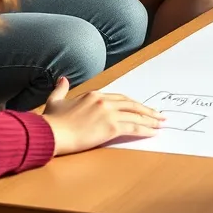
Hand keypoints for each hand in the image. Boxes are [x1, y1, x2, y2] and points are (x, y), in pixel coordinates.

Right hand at [42, 77, 164, 155]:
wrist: (51, 133)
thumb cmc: (51, 121)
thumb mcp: (55, 101)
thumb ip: (61, 89)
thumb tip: (62, 79)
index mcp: (94, 95)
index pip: (119, 98)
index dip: (132, 103)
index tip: (141, 107)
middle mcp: (104, 101)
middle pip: (131, 104)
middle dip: (146, 110)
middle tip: (158, 114)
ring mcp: (109, 113)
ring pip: (136, 115)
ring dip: (151, 120)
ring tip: (161, 123)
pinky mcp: (111, 127)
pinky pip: (133, 128)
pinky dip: (145, 129)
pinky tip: (153, 132)